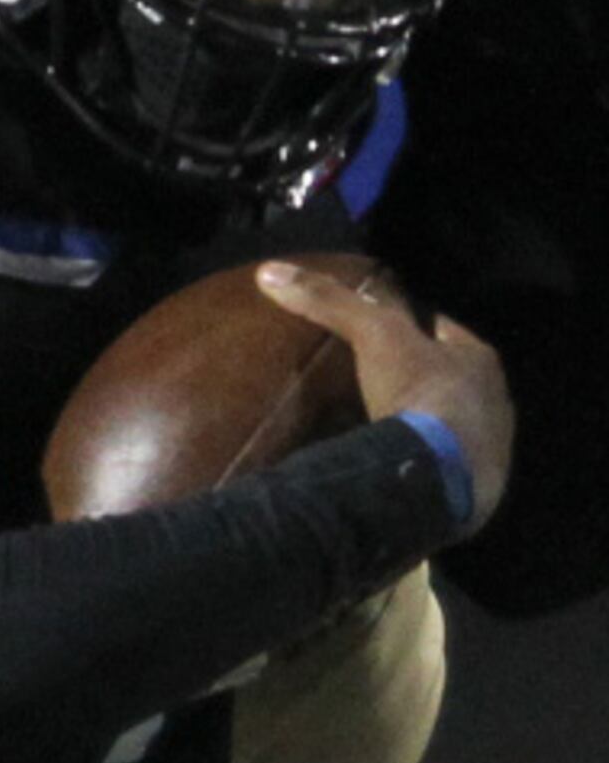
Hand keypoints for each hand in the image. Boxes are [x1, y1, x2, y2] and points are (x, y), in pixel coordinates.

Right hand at [255, 260, 513, 535]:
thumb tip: (270, 271)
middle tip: (374, 379)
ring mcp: (487, 449)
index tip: (381, 329)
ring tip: (377, 422)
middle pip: (447, 379)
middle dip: (418, 377)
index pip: (444, 331)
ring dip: (421, 422)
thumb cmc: (418, 392)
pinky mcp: (473, 490)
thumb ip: (328, 301)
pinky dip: (419, 460)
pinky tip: (390, 462)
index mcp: (478, 359)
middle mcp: (492, 402)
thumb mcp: (372, 334)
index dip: (413, 328)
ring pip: (448, 424)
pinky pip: (440, 465)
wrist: (439, 475)